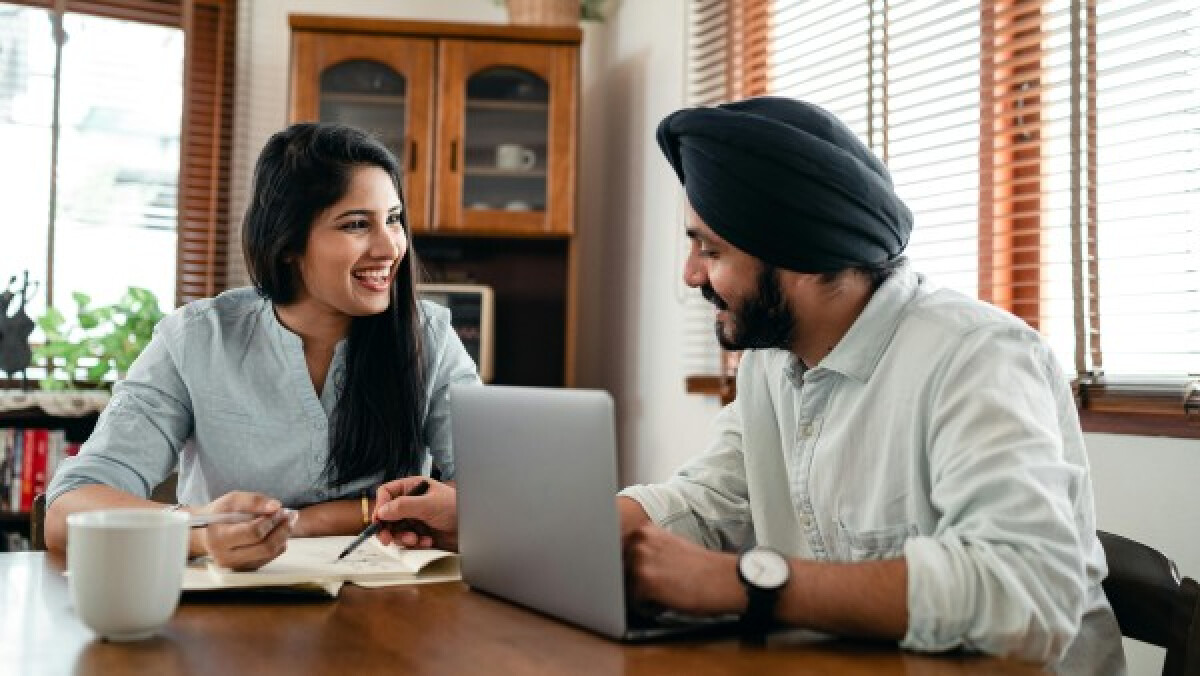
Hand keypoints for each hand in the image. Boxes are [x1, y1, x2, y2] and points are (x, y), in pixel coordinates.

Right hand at [195, 491, 293, 570]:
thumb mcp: (231, 501)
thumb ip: (253, 501)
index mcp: (219, 539)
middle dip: (282, 529)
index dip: (270, 520)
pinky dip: (279, 543)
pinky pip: (270, 558)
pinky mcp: (246, 568)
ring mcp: (237, 566)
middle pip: (265, 547)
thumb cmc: (219, 515)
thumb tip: (276, 506)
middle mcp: (227, 557)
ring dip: (284, 536)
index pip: (253, 532)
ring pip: (270, 554)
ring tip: (288, 520)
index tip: (278, 509)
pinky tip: (279, 531)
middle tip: (289, 514)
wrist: (206, 533)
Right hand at [373, 477, 457, 550]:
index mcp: (412, 487)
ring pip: (395, 529)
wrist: (472, 528)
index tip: (379, 520)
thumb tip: (382, 511)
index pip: (386, 493)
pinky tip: (426, 542)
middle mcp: (411, 502)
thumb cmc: (456, 508)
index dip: (381, 506)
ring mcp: (414, 518)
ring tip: (416, 539)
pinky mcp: (419, 532)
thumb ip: (404, 506)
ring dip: (403, 537)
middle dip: (388, 528)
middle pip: (387, 514)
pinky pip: (407, 540)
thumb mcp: (428, 505)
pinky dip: (414, 543)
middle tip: (387, 539)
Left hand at [624, 523, 744, 615]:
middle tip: (658, 583)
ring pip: (623, 586)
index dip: (626, 567)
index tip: (639, 573)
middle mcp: (638, 540)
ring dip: (638, 594)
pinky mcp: (643, 581)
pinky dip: (646, 606)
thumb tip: (622, 563)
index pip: (616, 552)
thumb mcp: (668, 546)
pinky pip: (633, 602)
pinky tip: (665, 599)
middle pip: (617, 570)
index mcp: (643, 530)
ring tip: (663, 590)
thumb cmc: (699, 567)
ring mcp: (639, 559)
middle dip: (629, 581)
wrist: (721, 578)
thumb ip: (645, 549)